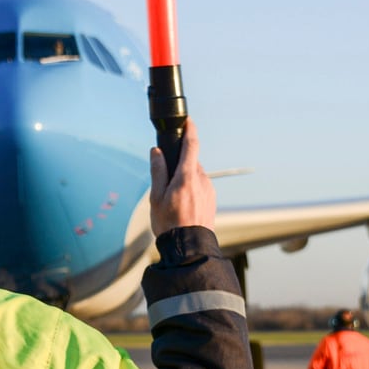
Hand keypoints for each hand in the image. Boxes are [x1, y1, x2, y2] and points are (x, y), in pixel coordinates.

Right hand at [149, 118, 215, 235]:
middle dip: (179, 165)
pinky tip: (182, 206)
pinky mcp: (211, 199)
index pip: (192, 145)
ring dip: (184, 179)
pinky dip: (190, 190)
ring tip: (172, 200)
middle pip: (191, 162)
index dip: (190, 130)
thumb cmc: (170, 224)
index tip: (188, 120)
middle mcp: (202, 180)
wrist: (189, 247)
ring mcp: (209, 190)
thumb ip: (157, 171)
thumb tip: (157, 152)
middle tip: (165, 181)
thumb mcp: (156, 197)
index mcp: (187, 177)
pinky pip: (200, 187)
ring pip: (195, 175)